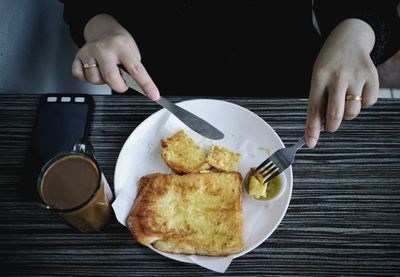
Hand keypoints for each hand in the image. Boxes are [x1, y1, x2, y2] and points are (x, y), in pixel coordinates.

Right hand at [72, 14, 159, 99]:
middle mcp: (103, 48)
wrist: (102, 30)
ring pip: (94, 79)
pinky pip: (80, 76)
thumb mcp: (132, 53)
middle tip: (122, 81)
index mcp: (121, 47)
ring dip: (102, 81)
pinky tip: (94, 70)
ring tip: (106, 71)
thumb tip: (141, 89)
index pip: (136, 70)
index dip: (146, 84)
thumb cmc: (120, 44)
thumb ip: (134, 71)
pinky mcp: (77, 57)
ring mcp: (89, 52)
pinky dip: (87, 78)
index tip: (154, 95)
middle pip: (110, 78)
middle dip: (119, 86)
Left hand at [305, 18, 378, 147]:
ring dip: (347, 115)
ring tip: (344, 103)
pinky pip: (369, 103)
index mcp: (319, 77)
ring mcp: (357, 76)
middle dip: (331, 127)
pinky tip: (357, 92)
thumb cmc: (329, 65)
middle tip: (330, 126)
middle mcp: (338, 77)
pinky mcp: (372, 76)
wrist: (349, 38)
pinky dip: (363, 104)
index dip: (312, 129)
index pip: (314, 108)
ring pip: (353, 112)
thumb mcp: (317, 78)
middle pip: (335, 114)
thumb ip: (319, 100)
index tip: (310, 143)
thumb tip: (320, 128)